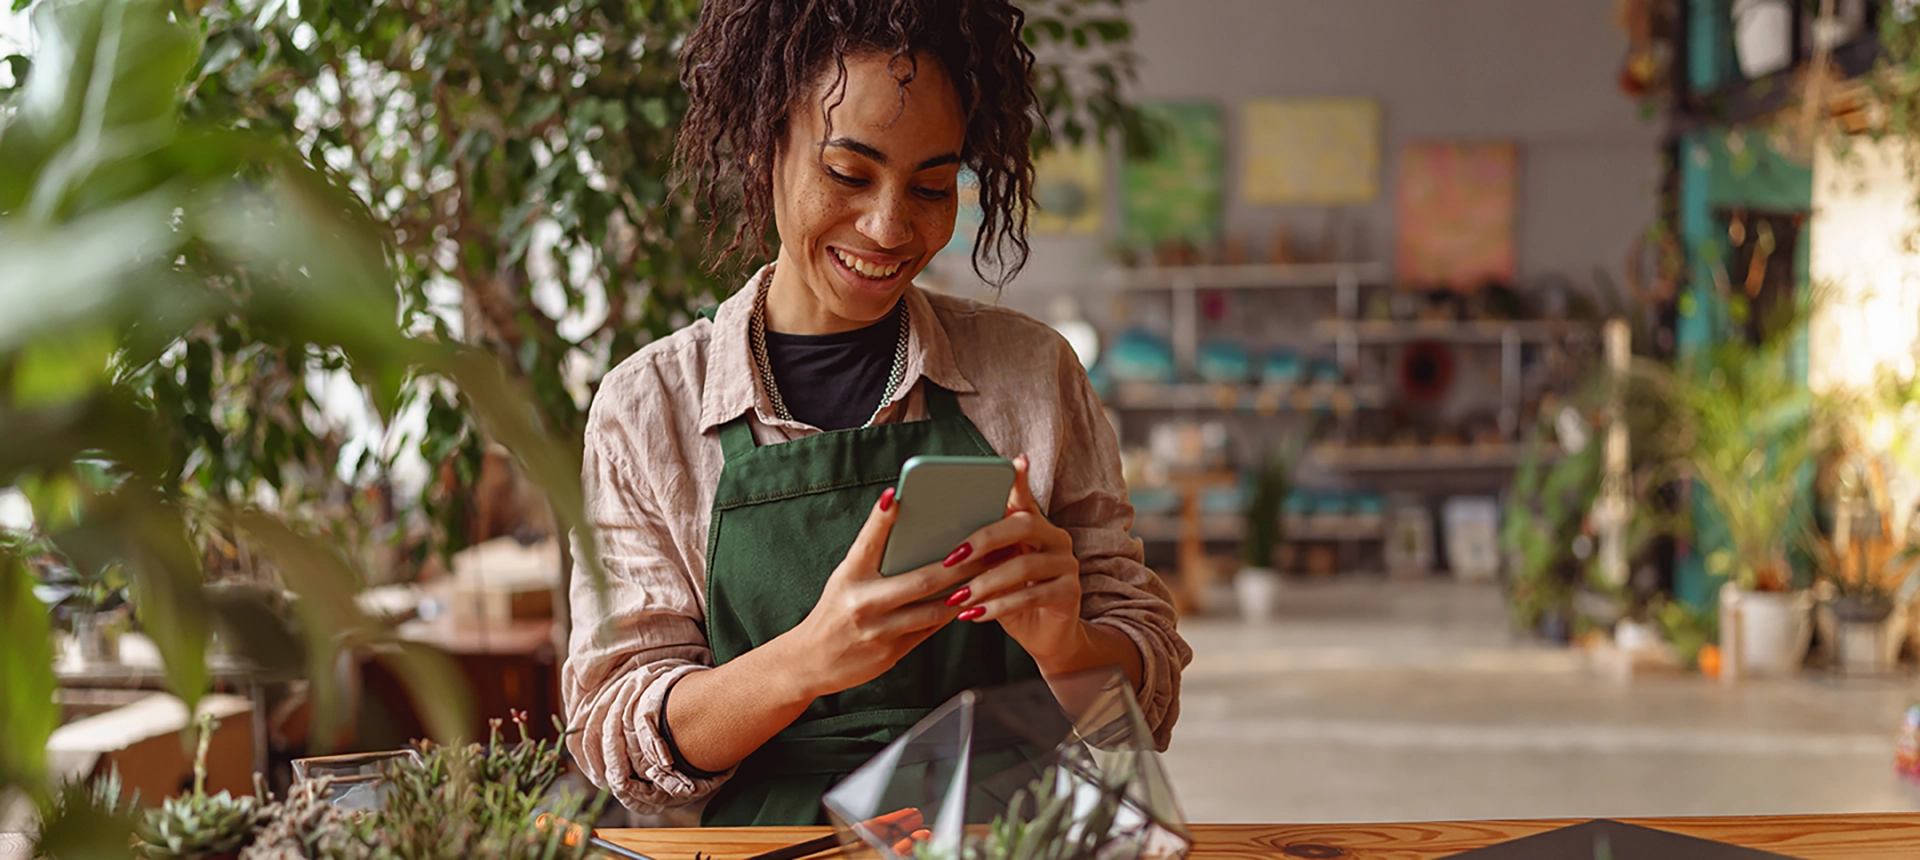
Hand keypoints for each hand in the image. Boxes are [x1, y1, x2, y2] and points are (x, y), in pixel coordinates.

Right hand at [779, 487, 972, 697]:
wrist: (811, 661)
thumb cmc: (836, 610)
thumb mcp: (846, 578)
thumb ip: (873, 556)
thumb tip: (905, 521)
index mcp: (849, 577)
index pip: (866, 542)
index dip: (880, 517)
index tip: (896, 496)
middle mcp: (862, 603)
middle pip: (921, 581)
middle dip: (959, 566)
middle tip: (986, 549)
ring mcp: (878, 632)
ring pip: (933, 610)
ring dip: (964, 593)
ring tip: (988, 575)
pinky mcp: (890, 654)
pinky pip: (929, 631)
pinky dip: (950, 614)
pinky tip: (970, 601)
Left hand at [944, 455, 1088, 667]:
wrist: (1045, 636)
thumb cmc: (1012, 596)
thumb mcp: (995, 570)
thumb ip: (981, 551)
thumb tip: (940, 541)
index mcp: (1036, 526)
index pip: (1026, 498)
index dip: (1020, 481)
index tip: (1015, 462)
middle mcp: (1056, 539)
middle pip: (1024, 525)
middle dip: (984, 540)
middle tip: (952, 558)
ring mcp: (1067, 565)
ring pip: (1024, 566)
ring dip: (985, 582)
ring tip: (958, 597)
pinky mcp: (1070, 594)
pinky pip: (1031, 596)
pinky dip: (999, 606)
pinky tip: (974, 614)